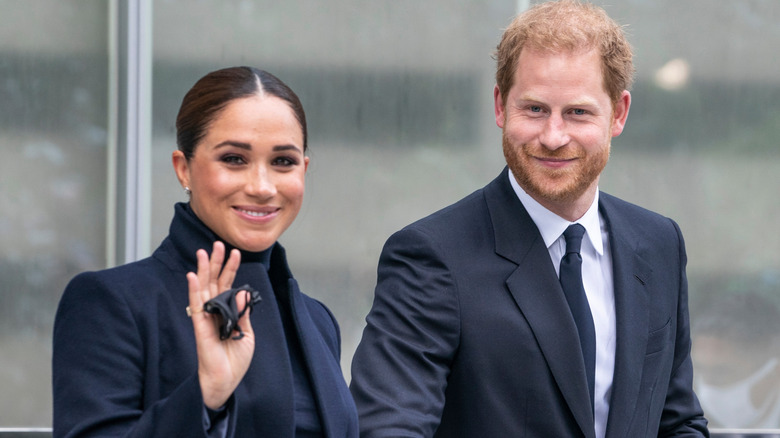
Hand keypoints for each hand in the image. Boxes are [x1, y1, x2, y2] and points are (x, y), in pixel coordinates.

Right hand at [187, 241, 253, 409]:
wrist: (226, 379)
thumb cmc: (235, 359)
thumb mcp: (247, 332)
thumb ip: (243, 312)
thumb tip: (242, 291)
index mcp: (227, 311)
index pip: (228, 284)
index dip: (231, 268)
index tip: (235, 252)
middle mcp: (215, 311)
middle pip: (214, 281)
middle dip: (216, 262)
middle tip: (217, 244)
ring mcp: (206, 317)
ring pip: (203, 288)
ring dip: (204, 270)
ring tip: (204, 251)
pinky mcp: (200, 326)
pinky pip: (196, 305)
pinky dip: (193, 290)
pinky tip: (192, 276)